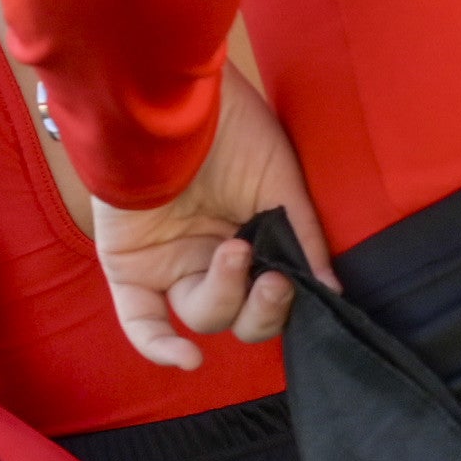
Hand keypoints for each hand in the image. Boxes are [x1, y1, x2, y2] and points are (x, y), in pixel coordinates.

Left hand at [86, 64, 328, 370]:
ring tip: (234, 252)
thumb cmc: (233, 129)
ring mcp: (168, 262)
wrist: (172, 99)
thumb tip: (330, 293)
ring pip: (201, 314)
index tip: (303, 284)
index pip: (268, 296)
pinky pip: (140, 322)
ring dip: (224, 294)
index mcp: (249, 236)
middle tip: (273, 276)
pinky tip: (188, 361)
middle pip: (238, 315)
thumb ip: (303, 241)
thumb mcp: (283, 185)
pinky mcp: (130, 265)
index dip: (285, 304)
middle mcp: (208, 254)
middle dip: (262, 306)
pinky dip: (160, 347)